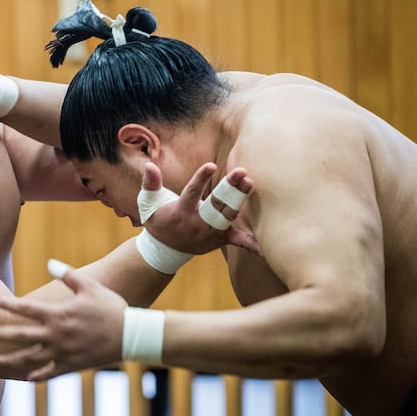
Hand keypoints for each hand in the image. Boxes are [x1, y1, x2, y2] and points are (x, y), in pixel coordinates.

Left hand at [0, 267, 125, 380]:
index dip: (10, 305)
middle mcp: (57, 334)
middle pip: (22, 334)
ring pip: (30, 357)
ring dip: (10, 360)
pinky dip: (37, 375)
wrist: (130, 334)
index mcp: (59, 313)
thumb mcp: (89, 287)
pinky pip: (50, 372)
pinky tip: (26, 378)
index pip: (28, 308)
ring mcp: (63, 351)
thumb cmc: (110, 307)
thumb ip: (68, 275)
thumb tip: (50, 263)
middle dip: (2, 333)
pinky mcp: (72, 365)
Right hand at [142, 162, 260, 254]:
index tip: (211, 165)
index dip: (201, 179)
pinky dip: (253, 244)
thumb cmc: (158, 220)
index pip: (192, 193)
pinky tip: (267, 246)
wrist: (164, 250)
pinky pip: (238, 241)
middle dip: (230, 189)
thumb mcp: (148, 202)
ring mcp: (210, 233)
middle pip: (216, 204)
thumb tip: (150, 166)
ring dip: (239, 200)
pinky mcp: (220, 239)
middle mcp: (197, 223)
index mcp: (181, 212)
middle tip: (242, 173)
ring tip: (249, 183)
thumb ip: (150, 184)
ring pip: (228, 216)